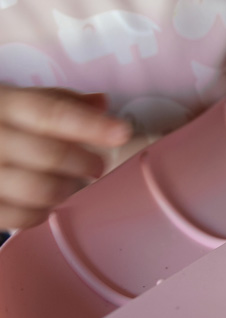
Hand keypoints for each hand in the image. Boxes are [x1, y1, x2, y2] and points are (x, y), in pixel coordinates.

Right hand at [0, 86, 131, 229]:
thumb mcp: (17, 100)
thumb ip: (59, 101)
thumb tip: (102, 103)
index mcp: (3, 103)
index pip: (51, 113)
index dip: (90, 125)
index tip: (122, 132)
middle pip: (48, 154)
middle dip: (84, 163)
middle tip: (96, 166)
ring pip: (36, 190)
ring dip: (64, 189)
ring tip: (69, 184)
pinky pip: (17, 217)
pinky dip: (40, 213)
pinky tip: (44, 204)